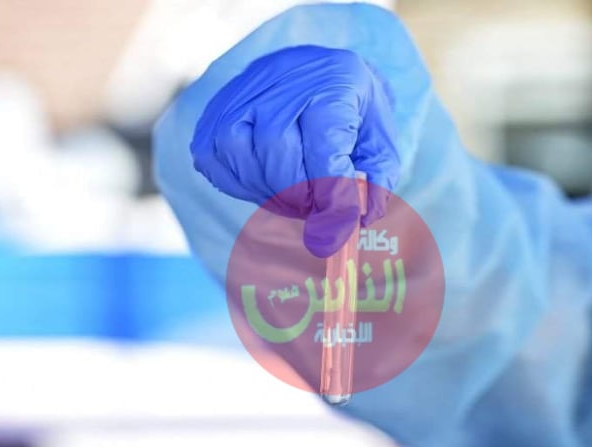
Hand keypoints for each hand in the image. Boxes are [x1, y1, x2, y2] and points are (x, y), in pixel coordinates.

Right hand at [189, 45, 399, 257]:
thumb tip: (361, 216)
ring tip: (292, 196)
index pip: (325, 142)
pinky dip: (239, 183)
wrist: (314, 76)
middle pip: (275, 145)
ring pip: (238, 151)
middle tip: (314, 208)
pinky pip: (213, 158)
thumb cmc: (349, 113)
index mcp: (333, 81)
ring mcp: (240, 94)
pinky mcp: (214, 113)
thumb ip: (376, 180)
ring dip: (267, 189)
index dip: (331, 190)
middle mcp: (281, 79)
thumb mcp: (378, 139)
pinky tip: (265, 183)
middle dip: (296, 191)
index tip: (339, 223)